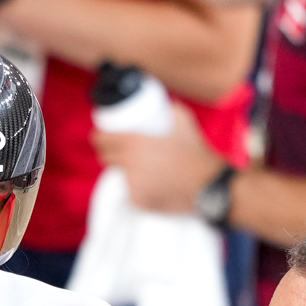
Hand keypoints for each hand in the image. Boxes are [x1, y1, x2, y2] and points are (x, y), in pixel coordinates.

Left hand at [91, 103, 225, 214]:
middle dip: (108, 152)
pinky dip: (136, 188)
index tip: (100, 136)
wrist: (208, 184)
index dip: (98, 137)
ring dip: (124, 170)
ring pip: (120, 175)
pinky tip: (145, 183)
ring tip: (135, 166)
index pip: (101, 140)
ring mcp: (133, 185)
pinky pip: (131, 192)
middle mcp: (129, 165)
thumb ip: (168, 107)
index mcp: (134, 143)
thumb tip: (161, 103)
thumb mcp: (182, 119)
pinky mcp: (139, 202)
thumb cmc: (196, 150)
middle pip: (106, 158)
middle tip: (117, 150)